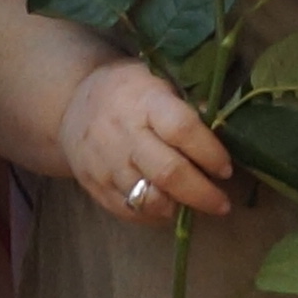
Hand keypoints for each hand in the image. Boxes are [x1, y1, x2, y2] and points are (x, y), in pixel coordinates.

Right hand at [54, 60, 232, 226]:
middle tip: (222, 203)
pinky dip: (153, 216)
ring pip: (148, 199)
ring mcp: (106, 163)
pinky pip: (129, 211)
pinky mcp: (94, 185)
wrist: (72, 103)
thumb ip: (187, 107)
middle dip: (201, 193)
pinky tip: (167, 207)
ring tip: (192, 204)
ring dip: (177, 207)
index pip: (182, 129)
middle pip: (168, 172)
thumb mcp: (158, 82)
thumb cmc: (128, 92)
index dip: (209, 152)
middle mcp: (124, 133)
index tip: (225, 168)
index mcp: (145, 101)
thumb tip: (224, 130)